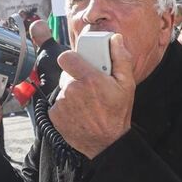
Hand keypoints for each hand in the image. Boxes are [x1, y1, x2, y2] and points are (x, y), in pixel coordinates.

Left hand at [49, 34, 134, 158]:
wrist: (106, 143)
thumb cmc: (117, 114)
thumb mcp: (127, 85)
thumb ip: (121, 58)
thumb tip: (115, 39)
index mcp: (89, 79)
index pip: (66, 57)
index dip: (72, 58)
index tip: (79, 63)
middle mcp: (72, 90)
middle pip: (65, 73)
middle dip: (75, 76)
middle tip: (89, 87)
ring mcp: (62, 103)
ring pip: (62, 88)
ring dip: (71, 91)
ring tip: (86, 102)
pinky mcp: (55, 114)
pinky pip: (57, 102)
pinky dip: (65, 105)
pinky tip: (78, 111)